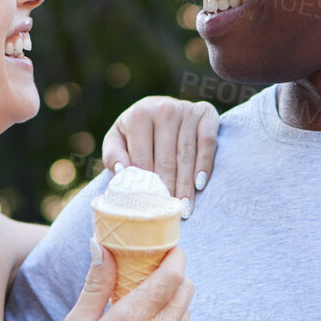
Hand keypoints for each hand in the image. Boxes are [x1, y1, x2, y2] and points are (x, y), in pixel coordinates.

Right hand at [48, 241, 191, 320]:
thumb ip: (96, 285)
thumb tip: (103, 248)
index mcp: (134, 320)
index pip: (173, 274)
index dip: (175, 256)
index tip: (167, 248)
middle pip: (186, 289)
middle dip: (173, 276)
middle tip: (152, 274)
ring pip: (186, 313)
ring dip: (172, 302)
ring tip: (146, 307)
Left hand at [102, 96, 218, 215]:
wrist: (159, 109)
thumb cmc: (135, 132)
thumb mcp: (117, 139)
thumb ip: (113, 155)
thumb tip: (122, 171)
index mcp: (139, 115)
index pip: (142, 157)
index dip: (146, 184)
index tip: (149, 206)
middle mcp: (164, 109)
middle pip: (166, 158)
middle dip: (168, 188)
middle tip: (169, 212)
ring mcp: (186, 110)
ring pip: (187, 154)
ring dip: (186, 184)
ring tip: (184, 207)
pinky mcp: (206, 113)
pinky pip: (207, 143)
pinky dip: (205, 165)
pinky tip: (200, 184)